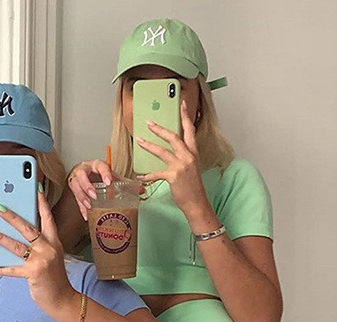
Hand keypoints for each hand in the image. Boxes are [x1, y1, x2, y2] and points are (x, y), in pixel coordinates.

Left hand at [0, 190, 77, 315]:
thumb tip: (15, 235)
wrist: (63, 300)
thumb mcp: (51, 257)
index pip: (48, 218)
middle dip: (12, 217)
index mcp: (55, 242)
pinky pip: (13, 269)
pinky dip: (0, 268)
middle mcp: (50, 249)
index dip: (42, 203)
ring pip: (18, 246)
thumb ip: (38, 245)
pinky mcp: (34, 274)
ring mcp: (42, 261)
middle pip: (29, 228)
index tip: (35, 188)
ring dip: (1, 238)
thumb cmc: (54, 277)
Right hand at [66, 159, 120, 220]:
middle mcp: (84, 170)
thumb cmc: (99, 175)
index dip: (104, 174)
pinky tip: (86, 215)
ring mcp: (77, 178)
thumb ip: (124, 183)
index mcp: (96, 165)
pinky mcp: (73, 189)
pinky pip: (75, 199)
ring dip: (82, 197)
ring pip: (75, 186)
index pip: (100, 166)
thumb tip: (140, 191)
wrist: (87, 174)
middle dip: (87, 185)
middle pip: (82, 175)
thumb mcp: (111, 176)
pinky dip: (81, 208)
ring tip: (89, 206)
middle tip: (94, 195)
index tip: (109, 182)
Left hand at [135, 100, 209, 217]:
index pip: (190, 130)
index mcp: (193, 153)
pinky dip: (147, 175)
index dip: (185, 116)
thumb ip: (183, 157)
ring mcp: (181, 166)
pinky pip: (156, 173)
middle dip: (160, 129)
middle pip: (173, 137)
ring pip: (162, 151)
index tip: (181, 104)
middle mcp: (188, 156)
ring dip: (149, 145)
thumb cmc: (193, 187)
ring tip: (139, 141)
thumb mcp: (191, 168)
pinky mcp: (173, 177)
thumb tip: (171, 151)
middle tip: (149, 122)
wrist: (197, 203)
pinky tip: (140, 176)